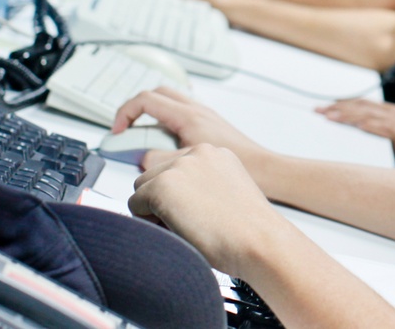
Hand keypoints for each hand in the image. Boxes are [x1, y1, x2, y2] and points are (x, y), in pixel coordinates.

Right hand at [113, 87, 265, 169]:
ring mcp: (205, 117)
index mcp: (189, 116)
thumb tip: (140, 157)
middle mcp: (198, 111)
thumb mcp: (188, 166)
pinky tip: (166, 150)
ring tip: (143, 143)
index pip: (145, 99)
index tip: (116, 132)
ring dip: (151, 117)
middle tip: (125, 130)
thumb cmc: (239, 167)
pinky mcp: (210, 128)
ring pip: (169, 104)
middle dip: (135, 109)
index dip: (124, 113)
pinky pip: (181, 116)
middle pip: (156, 94)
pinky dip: (167, 126)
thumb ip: (158, 160)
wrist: (268, 171)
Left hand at [128, 143, 275, 275]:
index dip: (179, 196)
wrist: (259, 241)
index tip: (192, 213)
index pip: (177, 169)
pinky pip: (135, 205)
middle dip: (162, 201)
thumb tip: (180, 200)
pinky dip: (147, 222)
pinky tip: (175, 230)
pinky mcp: (163, 185)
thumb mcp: (231, 194)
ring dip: (154, 210)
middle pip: (156, 175)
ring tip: (181, 228)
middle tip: (185, 224)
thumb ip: (206, 187)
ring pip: (143, 188)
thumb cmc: (250, 230)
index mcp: (217, 153)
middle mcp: (197, 153)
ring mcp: (179, 167)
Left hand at [315, 99, 394, 167]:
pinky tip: (357, 125)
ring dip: (347, 115)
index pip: (363, 105)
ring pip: (368, 115)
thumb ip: (381, 132)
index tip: (327, 107)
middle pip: (361, 107)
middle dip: (339, 108)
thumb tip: (359, 133)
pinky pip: (383, 128)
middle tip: (319, 110)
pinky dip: (369, 126)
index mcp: (394, 113)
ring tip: (330, 117)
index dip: (344, 105)